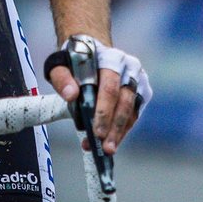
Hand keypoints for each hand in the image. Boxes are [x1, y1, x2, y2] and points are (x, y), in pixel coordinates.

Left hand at [46, 38, 151, 155]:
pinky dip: (123, 130)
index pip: (110, 86)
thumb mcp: (61, 64)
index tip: (96, 132)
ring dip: (120, 132)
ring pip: (132, 111)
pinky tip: (112, 141)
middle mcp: (130, 67)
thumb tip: (71, 95)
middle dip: (114, 127)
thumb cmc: (76, 61)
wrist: (94, 52)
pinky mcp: (142, 92)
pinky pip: (134, 115)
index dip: (104, 111)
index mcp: (111, 58)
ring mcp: (139, 80)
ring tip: (106, 149)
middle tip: (104, 147)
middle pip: (124, 101)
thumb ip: (62, 78)